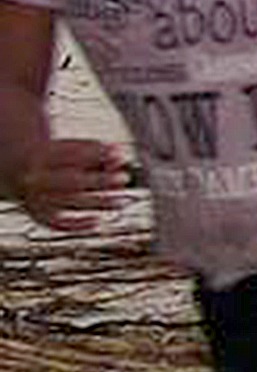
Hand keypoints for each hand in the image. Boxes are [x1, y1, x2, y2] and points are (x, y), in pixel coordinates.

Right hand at [7, 136, 135, 231]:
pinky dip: (77, 225)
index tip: (121, 154)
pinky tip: (97, 222)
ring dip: (98, 203)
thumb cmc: (53, 155)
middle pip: (71, 181)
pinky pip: (56, 223)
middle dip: (99, 181)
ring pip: (68, 202)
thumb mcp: (69, 147)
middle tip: (124, 178)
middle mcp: (34, 177)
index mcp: (40, 154)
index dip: (98, 154)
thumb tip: (121, 158)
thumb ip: (93, 152)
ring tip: (122, 201)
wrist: (16, 167)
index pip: (72, 154)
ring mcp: (34, 197)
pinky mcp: (36, 213)